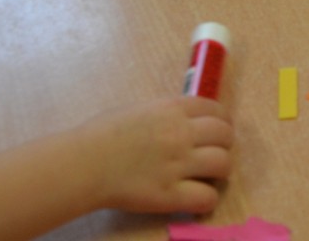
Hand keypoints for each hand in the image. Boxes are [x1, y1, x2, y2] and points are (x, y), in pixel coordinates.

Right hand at [76, 96, 233, 214]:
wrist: (83, 163)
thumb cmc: (101, 134)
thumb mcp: (138, 110)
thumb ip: (166, 114)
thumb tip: (184, 120)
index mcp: (173, 109)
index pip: (216, 109)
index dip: (221, 121)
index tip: (217, 131)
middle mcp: (181, 133)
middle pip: (225, 135)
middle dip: (223, 145)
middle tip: (212, 155)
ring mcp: (178, 164)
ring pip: (223, 164)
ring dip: (219, 171)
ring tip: (207, 177)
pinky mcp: (170, 195)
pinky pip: (207, 197)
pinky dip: (207, 200)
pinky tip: (196, 199)